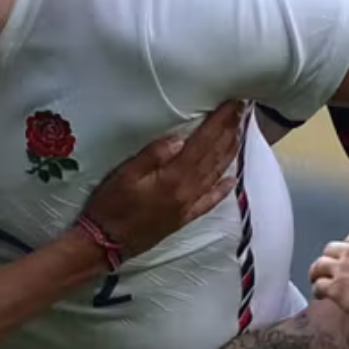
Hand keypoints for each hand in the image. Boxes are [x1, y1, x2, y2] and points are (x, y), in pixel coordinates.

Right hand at [80, 102, 244, 259]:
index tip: (232, 105)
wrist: (106, 244)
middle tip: (242, 111)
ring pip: (216, 174)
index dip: (219, 122)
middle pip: (214, 156)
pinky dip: (222, 190)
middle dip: (229, 132)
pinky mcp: (184, 218)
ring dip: (230, 152)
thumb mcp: (125, 174)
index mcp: (174, 177)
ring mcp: (188, 206)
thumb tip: (179, 137)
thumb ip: (153, 155)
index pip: (203, 143)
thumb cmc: (111, 206)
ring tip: (240, 133)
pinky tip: (231, 179)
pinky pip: (209, 202)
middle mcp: (187, 191)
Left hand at [309, 229, 348, 323]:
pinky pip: (319, 286)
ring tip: (315, 279)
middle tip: (331, 267)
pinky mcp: (336, 287)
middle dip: (329, 258)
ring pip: (319, 265)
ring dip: (316, 272)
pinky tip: (319, 295)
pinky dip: (317, 289)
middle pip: (331, 249)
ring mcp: (342, 268)